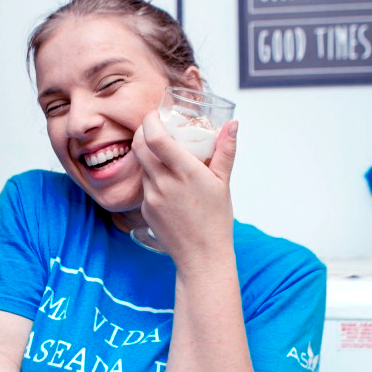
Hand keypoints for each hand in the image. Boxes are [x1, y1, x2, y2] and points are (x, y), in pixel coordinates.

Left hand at [132, 110, 238, 261]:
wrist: (201, 256)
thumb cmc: (216, 219)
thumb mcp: (224, 183)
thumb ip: (225, 150)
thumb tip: (233, 124)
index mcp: (185, 173)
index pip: (155, 138)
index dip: (150, 121)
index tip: (155, 114)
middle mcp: (164, 183)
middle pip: (139, 145)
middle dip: (142, 130)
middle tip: (154, 126)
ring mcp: (151, 197)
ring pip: (141, 164)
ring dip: (147, 154)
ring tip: (164, 154)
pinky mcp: (145, 208)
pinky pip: (144, 184)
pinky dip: (152, 175)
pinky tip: (167, 182)